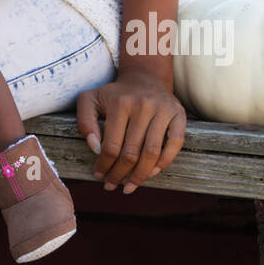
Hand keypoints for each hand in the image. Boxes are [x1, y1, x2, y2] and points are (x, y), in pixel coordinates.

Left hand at [76, 70, 185, 193]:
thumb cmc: (115, 95)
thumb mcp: (90, 100)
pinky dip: (164, 162)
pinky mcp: (178, 114)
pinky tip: (152, 172)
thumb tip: (95, 147)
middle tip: (112, 185)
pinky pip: (175, 144)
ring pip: (152, 152)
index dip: (104, 165)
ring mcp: (163, 110)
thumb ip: (85, 122)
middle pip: (131, 153)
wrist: (144, 78)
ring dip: (140, 175)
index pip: (111, 145)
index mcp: (120, 103)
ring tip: (129, 186)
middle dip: (120, 174)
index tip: (99, 175)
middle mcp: (143, 105)